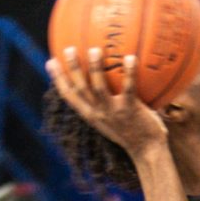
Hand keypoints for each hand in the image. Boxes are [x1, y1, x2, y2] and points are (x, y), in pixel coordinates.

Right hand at [47, 45, 169, 161]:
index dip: (58, 79)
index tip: (51, 61)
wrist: (148, 152)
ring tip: (94, 49)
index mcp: (90, 115)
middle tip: (69, 49)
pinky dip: (129, 72)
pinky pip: (128, 88)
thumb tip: (110, 80)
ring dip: (94, 68)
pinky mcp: (130, 110)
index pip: (69, 96)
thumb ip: (107, 103)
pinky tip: (131, 57)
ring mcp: (113, 112)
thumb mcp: (113, 120)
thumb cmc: (133, 133)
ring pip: (98, 88)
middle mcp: (98, 113)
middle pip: (79, 88)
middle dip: (72, 68)